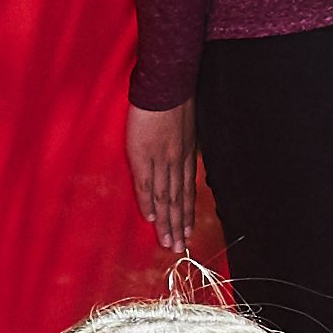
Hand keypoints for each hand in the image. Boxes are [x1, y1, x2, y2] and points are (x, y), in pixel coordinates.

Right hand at [127, 99, 206, 262]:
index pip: (187, 190)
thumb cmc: (174, 100)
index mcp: (187, 155)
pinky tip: (151, 219)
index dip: (187, 212)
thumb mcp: (187, 127)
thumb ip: (185, 146)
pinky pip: (146, 184)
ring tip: (168, 242)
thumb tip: (184, 158)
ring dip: (167, 222)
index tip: (188, 231)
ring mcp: (161, 159)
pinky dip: (149, 202)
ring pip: (165, 197)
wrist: (165, 85)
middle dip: (179, 225)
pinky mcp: (143, 154)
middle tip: (178, 247)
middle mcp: (177, 162)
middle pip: (178, 200)